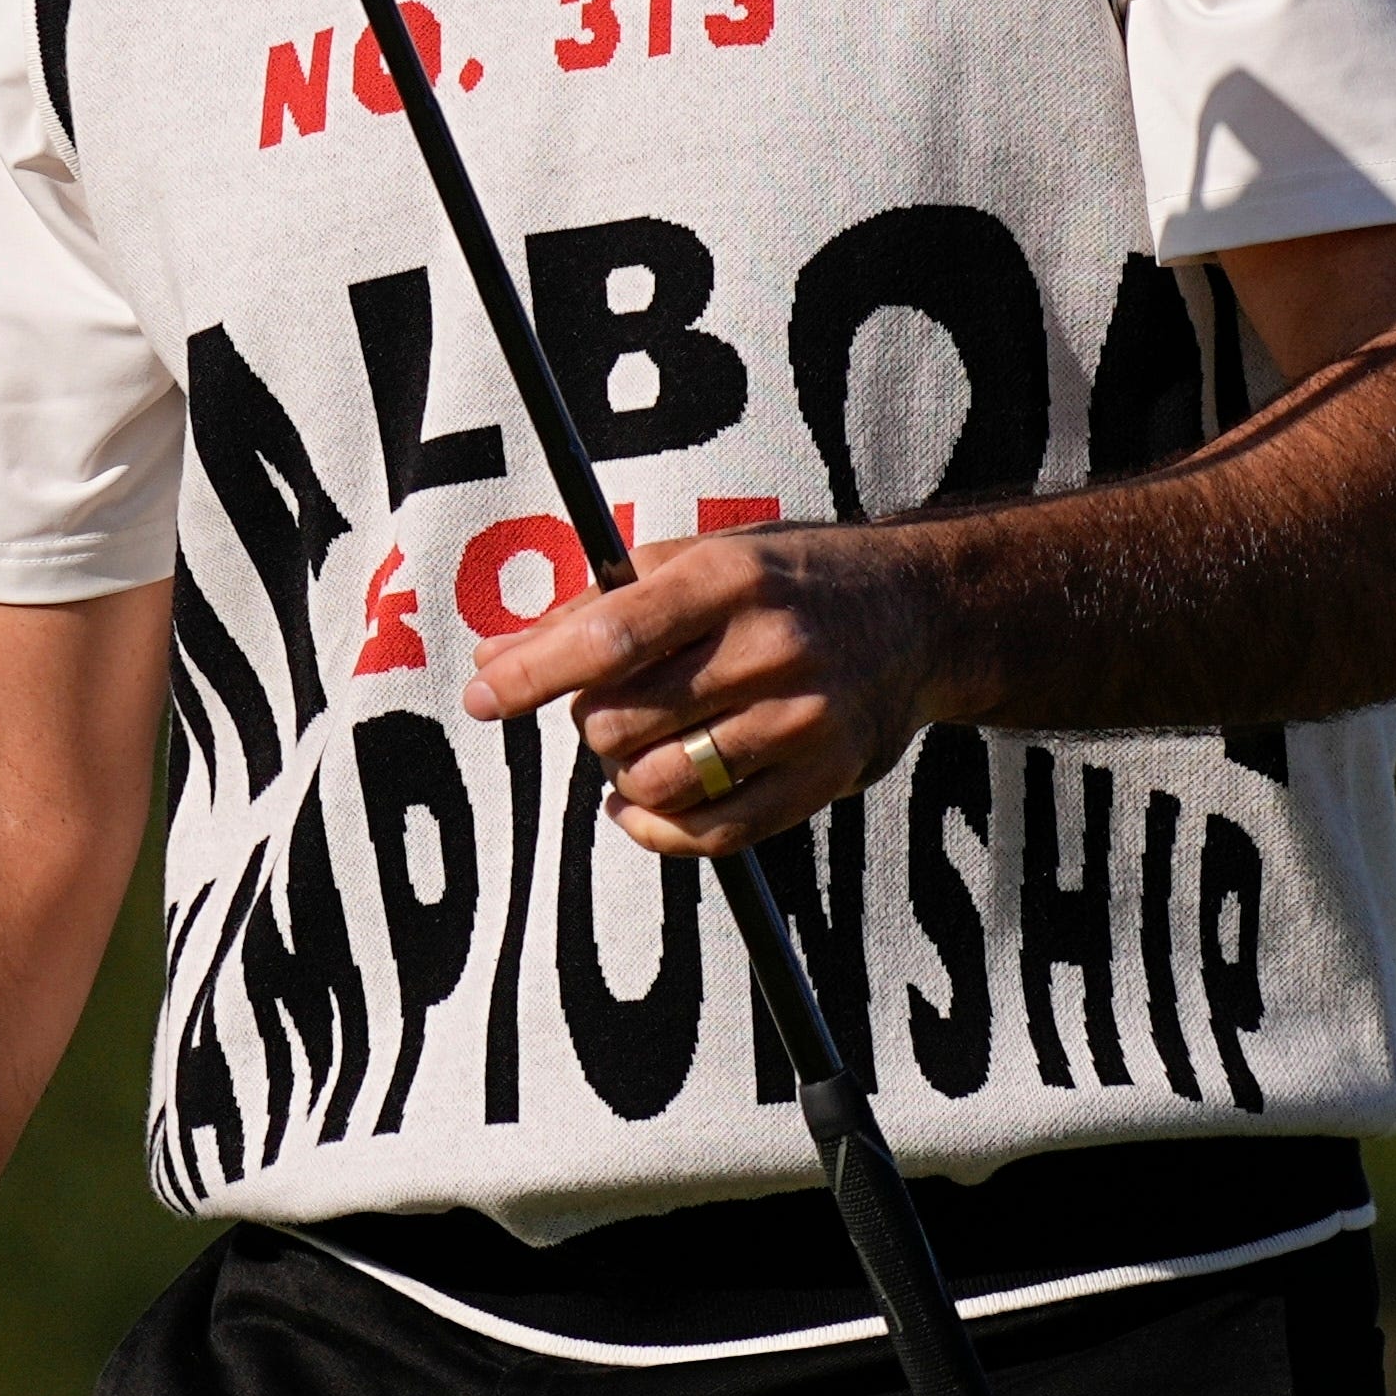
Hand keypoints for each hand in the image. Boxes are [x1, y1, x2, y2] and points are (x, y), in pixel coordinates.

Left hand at [456, 521, 937, 856]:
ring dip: (623, 775)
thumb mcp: (694, 561)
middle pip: (620, 720)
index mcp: (728, 578)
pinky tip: (644, 805)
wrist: (915, 614)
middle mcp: (770, 647)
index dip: (532, 676)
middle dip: (591, 722)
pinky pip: (710, 834)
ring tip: (640, 746)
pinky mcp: (823, 777)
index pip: (608, 639)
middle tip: (613, 703)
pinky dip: (656, 830)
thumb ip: (591, 609)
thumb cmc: (780, 581)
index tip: (480, 698)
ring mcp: (801, 718)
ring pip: (657, 784)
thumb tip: (490, 662)